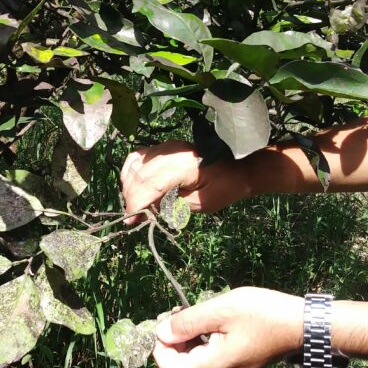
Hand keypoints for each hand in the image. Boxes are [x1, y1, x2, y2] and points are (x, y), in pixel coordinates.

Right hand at [119, 140, 240, 223]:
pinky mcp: (164, 147)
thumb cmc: (225, 187)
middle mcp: (170, 152)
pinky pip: (139, 157)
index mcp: (183, 166)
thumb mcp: (200, 204)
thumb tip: (145, 210)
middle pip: (139, 175)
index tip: (130, 220)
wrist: (238, 167)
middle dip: (131, 198)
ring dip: (129, 186)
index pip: (151, 184)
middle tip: (133, 218)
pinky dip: (132, 173)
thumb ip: (171, 206)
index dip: (137, 203)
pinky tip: (134, 187)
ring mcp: (165, 147)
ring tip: (135, 205)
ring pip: (134, 164)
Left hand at [153, 287, 302, 367]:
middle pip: (181, 366)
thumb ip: (189, 322)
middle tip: (179, 312)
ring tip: (195, 312)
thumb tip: (161, 332)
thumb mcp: (223, 309)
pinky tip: (211, 319)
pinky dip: (202, 339)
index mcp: (214, 364)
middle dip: (172, 341)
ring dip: (187, 338)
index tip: (165, 322)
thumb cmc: (264, 314)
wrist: (304, 325)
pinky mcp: (238, 361)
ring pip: (195, 360)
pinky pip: (210, 355)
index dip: (160, 349)